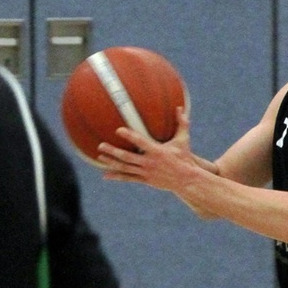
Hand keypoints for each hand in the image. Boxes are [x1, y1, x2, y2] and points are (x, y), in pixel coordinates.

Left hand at [98, 113, 219, 206]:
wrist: (187, 180)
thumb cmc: (185, 157)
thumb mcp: (183, 140)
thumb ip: (181, 123)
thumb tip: (180, 108)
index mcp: (157, 151)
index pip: (141, 142)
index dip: (129, 136)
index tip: (118, 130)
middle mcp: (149, 162)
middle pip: (127, 157)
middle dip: (113, 151)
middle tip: (101, 145)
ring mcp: (146, 172)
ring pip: (125, 168)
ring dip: (111, 162)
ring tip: (100, 156)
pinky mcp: (145, 180)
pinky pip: (128, 178)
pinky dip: (117, 176)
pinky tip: (105, 175)